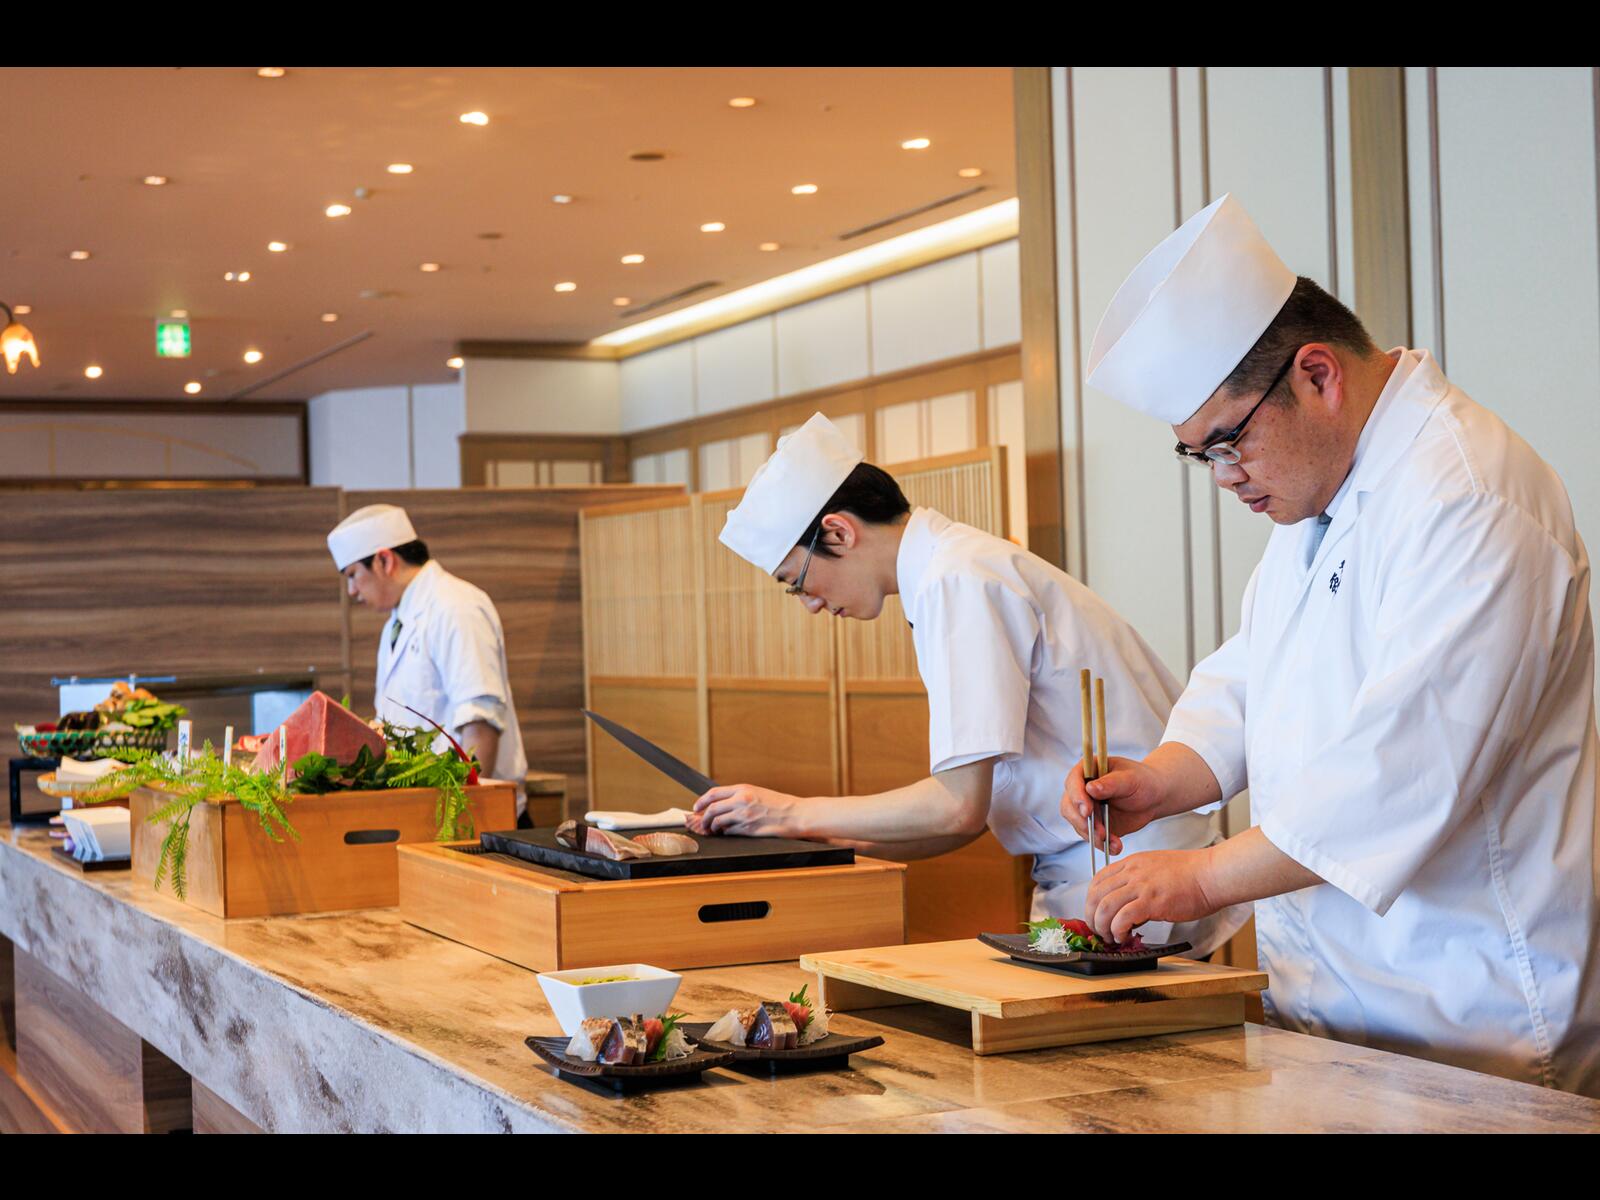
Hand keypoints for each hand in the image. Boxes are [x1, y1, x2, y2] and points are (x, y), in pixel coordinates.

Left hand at [689, 784, 801, 837]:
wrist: (795, 815)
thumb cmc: (779, 804)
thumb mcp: (758, 792)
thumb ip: (739, 796)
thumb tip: (721, 805)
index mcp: (743, 789)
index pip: (713, 794)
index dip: (701, 801)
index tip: (696, 808)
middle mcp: (741, 801)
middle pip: (712, 809)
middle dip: (703, 818)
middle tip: (702, 824)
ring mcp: (744, 816)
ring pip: (718, 823)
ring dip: (713, 828)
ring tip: (714, 830)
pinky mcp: (749, 830)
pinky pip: (729, 832)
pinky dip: (725, 833)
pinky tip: (728, 833)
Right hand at [1059, 756, 1169, 855]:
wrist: (1153, 798)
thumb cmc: (1142, 781)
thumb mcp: (1130, 779)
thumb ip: (1111, 783)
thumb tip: (1090, 788)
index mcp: (1088, 771)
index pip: (1073, 782)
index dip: (1076, 797)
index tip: (1087, 811)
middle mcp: (1082, 789)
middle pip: (1069, 806)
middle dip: (1082, 821)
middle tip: (1099, 831)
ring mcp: (1087, 808)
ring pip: (1078, 824)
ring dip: (1093, 835)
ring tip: (1111, 841)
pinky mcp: (1094, 824)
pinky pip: (1092, 837)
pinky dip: (1103, 844)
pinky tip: (1115, 847)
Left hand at [1085, 848, 1217, 943]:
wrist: (1212, 874)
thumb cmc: (1192, 874)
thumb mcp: (1156, 868)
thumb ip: (1139, 882)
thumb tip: (1129, 905)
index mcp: (1132, 863)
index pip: (1098, 880)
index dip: (1091, 900)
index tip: (1096, 914)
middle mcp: (1132, 872)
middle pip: (1095, 895)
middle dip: (1092, 917)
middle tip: (1098, 930)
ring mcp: (1140, 886)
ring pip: (1104, 907)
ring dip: (1102, 927)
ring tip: (1110, 937)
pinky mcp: (1151, 901)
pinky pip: (1122, 918)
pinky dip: (1118, 931)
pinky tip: (1123, 937)